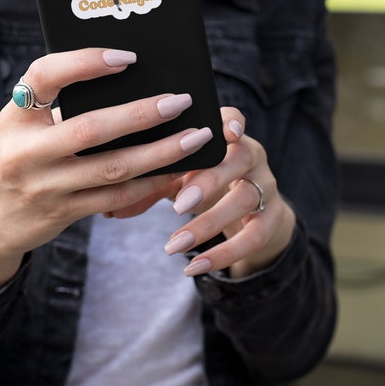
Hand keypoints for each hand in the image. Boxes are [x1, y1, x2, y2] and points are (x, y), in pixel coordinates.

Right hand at [0, 48, 211, 302]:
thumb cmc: (20, 153)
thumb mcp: (22, 122)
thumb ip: (60, 101)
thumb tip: (130, 73)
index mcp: (15, 115)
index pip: (45, 76)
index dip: (85, 62)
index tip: (128, 56)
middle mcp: (25, 151)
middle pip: (90, 129)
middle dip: (141, 114)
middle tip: (180, 100)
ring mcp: (44, 187)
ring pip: (112, 168)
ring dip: (160, 152)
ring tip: (195, 137)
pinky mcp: (63, 213)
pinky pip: (116, 198)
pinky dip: (150, 182)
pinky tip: (177, 170)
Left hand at [163, 109, 296, 278]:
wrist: (249, 215)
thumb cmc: (204, 185)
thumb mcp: (180, 177)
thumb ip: (153, 183)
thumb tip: (111, 208)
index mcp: (228, 138)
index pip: (233, 118)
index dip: (231, 121)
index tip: (225, 131)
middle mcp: (252, 157)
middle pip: (240, 158)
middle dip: (210, 179)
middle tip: (178, 204)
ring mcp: (267, 186)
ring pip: (246, 199)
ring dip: (208, 223)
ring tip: (174, 245)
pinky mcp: (273, 218)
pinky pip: (254, 236)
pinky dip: (224, 254)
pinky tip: (193, 267)